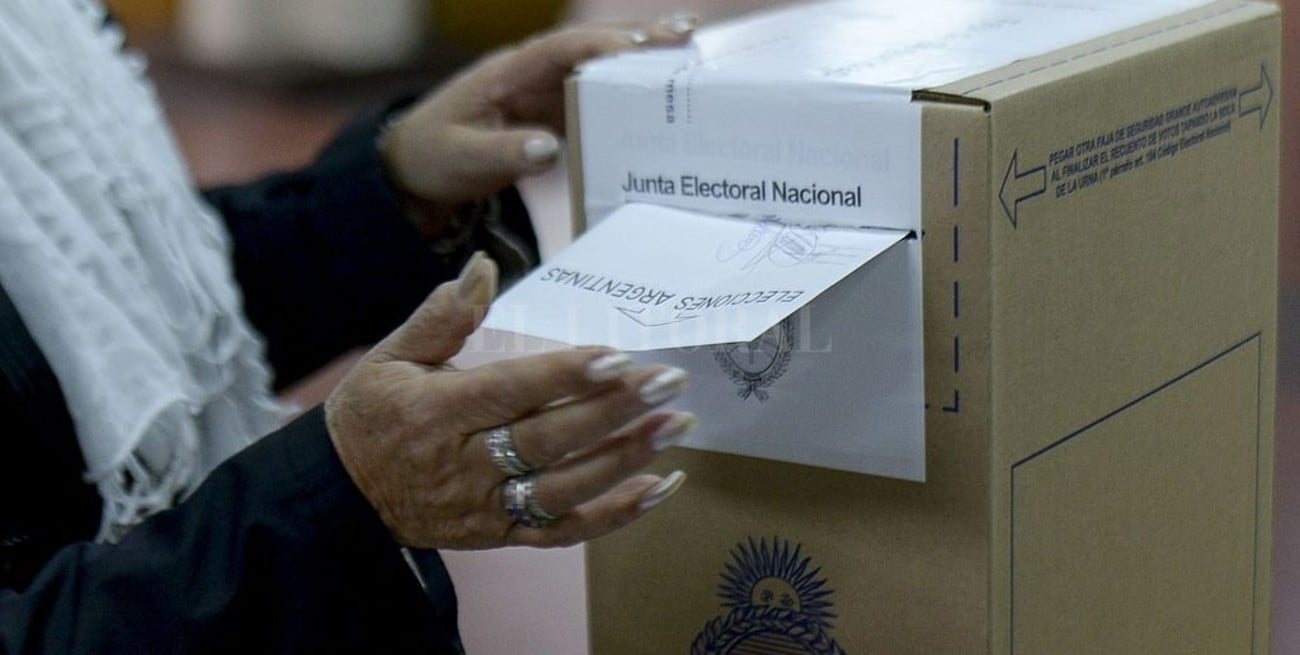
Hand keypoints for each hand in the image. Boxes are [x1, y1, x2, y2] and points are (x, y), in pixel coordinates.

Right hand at [324, 253, 692, 547]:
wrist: (341, 497)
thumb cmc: (372, 417)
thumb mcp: (390, 358)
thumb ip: (441, 316)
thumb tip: (484, 265)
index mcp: (436, 411)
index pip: (510, 391)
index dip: (564, 375)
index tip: (616, 356)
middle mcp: (465, 464)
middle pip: (550, 439)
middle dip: (614, 411)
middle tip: (668, 382)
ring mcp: (486, 507)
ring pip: (566, 488)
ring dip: (627, 458)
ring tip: (676, 424)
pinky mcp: (501, 536)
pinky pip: (565, 531)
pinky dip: (617, 514)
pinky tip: (660, 485)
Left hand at [379, 15, 696, 206]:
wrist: (414, 165)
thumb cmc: (433, 156)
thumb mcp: (460, 159)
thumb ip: (502, 153)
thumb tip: (548, 149)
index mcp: (508, 73)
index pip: (561, 49)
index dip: (602, 45)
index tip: (642, 47)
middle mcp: (531, 72)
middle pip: (590, 46)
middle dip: (638, 37)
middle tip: (689, 32)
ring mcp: (544, 89)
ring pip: (598, 66)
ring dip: (641, 57)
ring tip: (691, 47)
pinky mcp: (552, 111)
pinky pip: (595, 95)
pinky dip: (628, 89)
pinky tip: (662, 91)